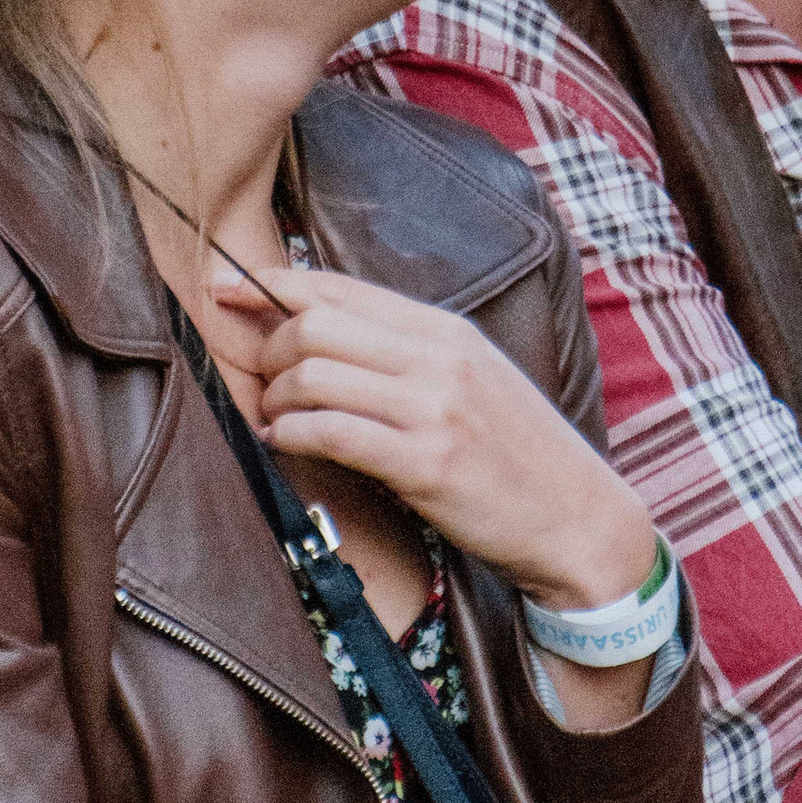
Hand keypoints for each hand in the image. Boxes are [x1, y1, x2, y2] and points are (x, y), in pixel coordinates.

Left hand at [219, 259, 657, 615]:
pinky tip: (285, 443)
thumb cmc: (516, 453)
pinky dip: (291, 434)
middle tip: (263, 383)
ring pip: (314, 375)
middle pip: (316, 324)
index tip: (224, 286)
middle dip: (269, 350)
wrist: (577, 518)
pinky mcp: (427, 463)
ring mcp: (434, 408)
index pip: (340, 287)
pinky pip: (333, 433)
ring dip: (276, 399)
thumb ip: (408, 352)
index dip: (271, 284)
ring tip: (274, 420)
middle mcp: (439, 357)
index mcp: (446, 329)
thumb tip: (323, 332)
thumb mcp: (472, 379)